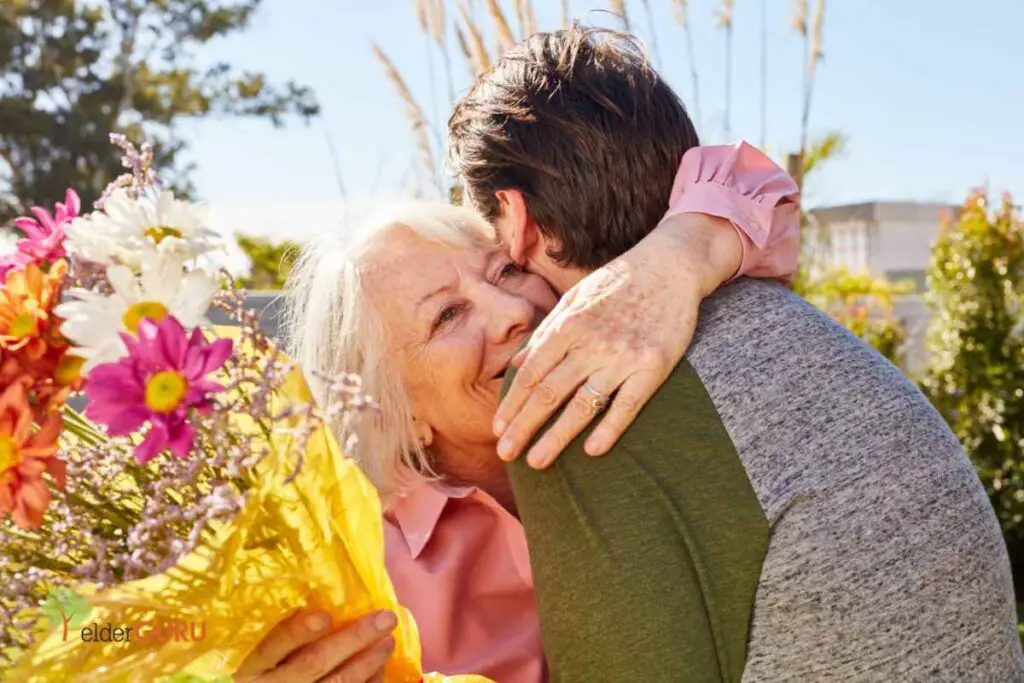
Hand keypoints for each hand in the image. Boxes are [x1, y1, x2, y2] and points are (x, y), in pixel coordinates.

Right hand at [234, 609, 397, 682]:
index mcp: (251, 664)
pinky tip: (380, 669)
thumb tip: (317, 597)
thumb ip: (276, 629)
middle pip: (313, 663)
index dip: (299, 632)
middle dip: (353, 639)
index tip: (325, 617)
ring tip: (388, 641)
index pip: (273, 645)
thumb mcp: (255, 651)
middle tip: (385, 618)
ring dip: (367, 663)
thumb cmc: (260, 670)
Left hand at [493, 213, 741, 467]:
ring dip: (556, 437)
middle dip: (523, 426)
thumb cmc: (619, 282)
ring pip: (582, 405)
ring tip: (537, 462)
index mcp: (569, 325)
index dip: (512, 403)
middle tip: (505, 454)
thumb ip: (547, 330)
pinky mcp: (653, 367)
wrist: (672, 265)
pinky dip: (609, 429)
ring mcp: (623, 356)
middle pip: (549, 393)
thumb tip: (518, 362)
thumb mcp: (575, 297)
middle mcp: (591, 343)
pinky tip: (591, 452)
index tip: (497, 428)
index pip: (531, 373)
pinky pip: (627, 405)